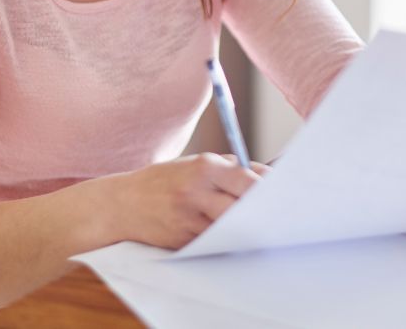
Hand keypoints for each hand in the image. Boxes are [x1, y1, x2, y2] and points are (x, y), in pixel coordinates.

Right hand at [116, 153, 269, 248]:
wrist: (122, 205)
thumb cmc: (164, 181)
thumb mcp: (194, 164)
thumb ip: (230, 168)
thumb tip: (268, 176)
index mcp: (203, 168)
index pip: (247, 181)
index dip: (268, 191)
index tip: (283, 195)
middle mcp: (196, 193)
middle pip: (242, 208)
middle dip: (261, 213)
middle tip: (277, 216)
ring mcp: (189, 220)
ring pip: (231, 229)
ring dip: (245, 228)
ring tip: (258, 226)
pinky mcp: (185, 242)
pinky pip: (215, 242)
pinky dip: (226, 240)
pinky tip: (232, 236)